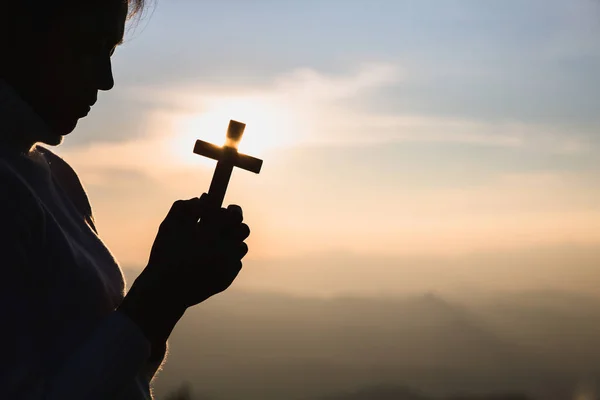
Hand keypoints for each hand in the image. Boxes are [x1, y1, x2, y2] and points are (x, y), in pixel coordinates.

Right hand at [118, 193, 249, 343]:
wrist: (165, 292)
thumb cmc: (165, 255)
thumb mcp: (168, 226)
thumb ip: (184, 207)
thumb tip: (202, 198)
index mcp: (210, 234)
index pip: (233, 215)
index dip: (231, 209)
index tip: (227, 207)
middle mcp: (223, 250)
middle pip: (243, 229)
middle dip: (236, 223)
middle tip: (226, 222)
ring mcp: (227, 266)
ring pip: (241, 246)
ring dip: (232, 241)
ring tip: (218, 242)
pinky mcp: (228, 279)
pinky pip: (235, 263)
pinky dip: (227, 259)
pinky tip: (213, 260)